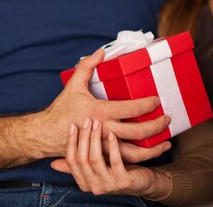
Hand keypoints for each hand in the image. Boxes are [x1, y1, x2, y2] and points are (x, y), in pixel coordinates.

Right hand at [0, 49, 170, 168]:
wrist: (44, 135)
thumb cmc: (61, 110)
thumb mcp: (73, 85)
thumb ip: (86, 66)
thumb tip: (101, 52)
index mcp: (100, 112)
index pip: (131, 110)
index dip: (147, 105)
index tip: (157, 101)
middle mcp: (104, 131)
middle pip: (137, 132)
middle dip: (156, 126)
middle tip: (167, 119)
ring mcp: (103, 146)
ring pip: (133, 153)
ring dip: (153, 149)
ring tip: (166, 142)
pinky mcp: (102, 155)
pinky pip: (124, 160)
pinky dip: (140, 159)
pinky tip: (151, 153)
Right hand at [51, 118, 171, 198]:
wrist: (143, 182)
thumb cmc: (119, 171)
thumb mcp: (98, 166)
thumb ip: (81, 164)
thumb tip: (54, 161)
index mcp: (84, 182)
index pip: (71, 161)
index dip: (71, 142)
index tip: (73, 125)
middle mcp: (93, 187)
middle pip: (82, 159)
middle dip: (83, 137)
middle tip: (87, 120)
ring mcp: (108, 185)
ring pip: (95, 159)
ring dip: (95, 139)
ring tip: (97, 123)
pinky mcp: (123, 182)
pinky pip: (115, 161)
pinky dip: (112, 146)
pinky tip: (112, 134)